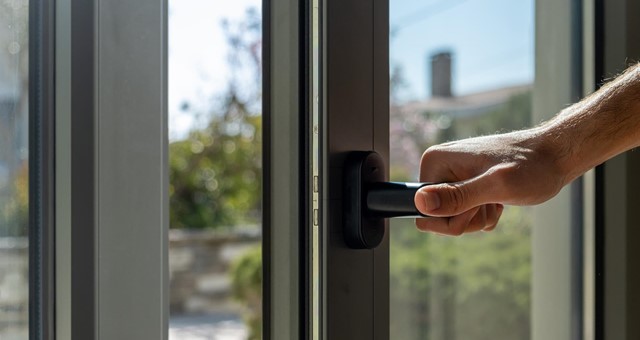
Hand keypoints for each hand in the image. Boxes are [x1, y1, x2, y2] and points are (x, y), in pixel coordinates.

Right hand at [413, 129, 566, 235]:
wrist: (555, 156)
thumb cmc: (532, 167)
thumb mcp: (496, 186)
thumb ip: (458, 196)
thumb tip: (420, 203)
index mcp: (434, 161)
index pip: (423, 212)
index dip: (453, 218)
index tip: (478, 205)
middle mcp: (438, 166)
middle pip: (437, 217)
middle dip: (467, 219)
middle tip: (492, 202)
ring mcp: (451, 175)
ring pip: (452, 218)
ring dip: (478, 217)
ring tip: (498, 199)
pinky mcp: (465, 183)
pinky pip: (463, 213)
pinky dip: (484, 213)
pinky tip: (499, 200)